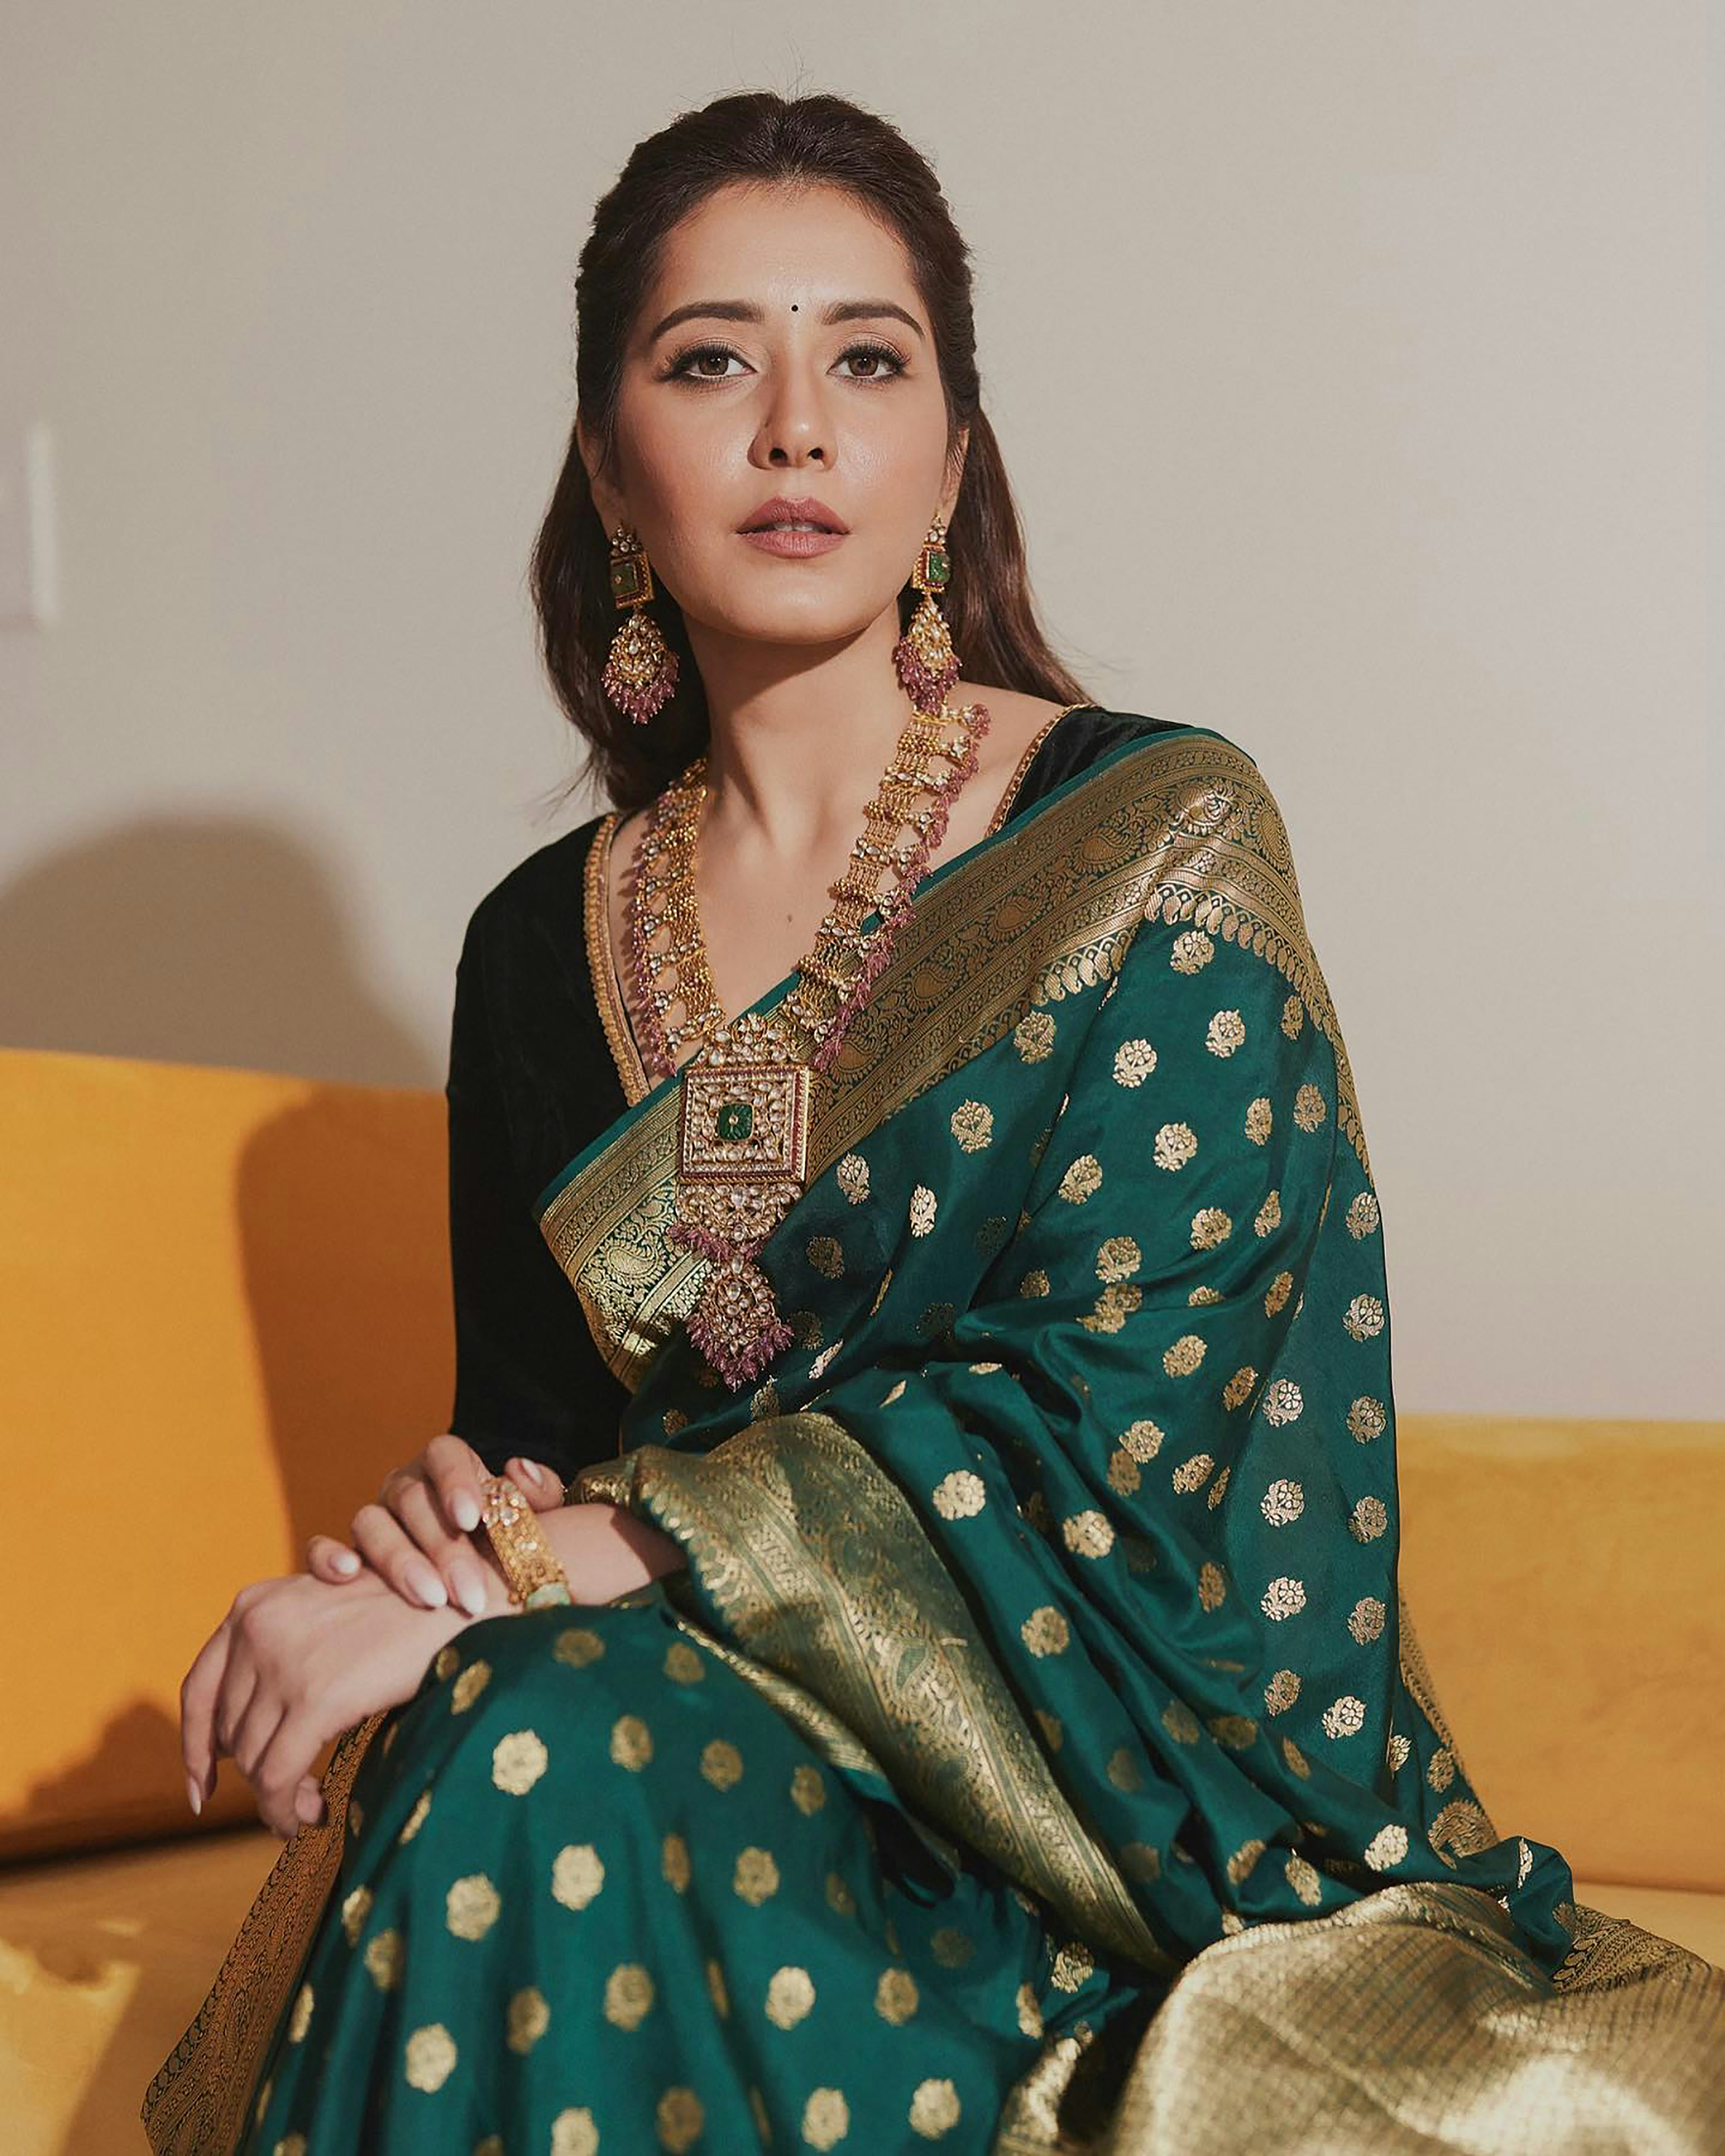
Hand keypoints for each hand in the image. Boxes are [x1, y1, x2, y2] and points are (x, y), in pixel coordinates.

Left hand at [179, 1567, 475, 1837]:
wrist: (460, 1603)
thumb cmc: (402, 1614)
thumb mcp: (322, 1616)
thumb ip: (276, 1655)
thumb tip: (234, 1743)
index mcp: (252, 1605)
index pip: (198, 1689)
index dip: (194, 1747)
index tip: (202, 1789)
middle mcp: (257, 1628)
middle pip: (228, 1732)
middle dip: (255, 1775)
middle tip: (291, 1798)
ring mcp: (283, 1663)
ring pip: (251, 1761)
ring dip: (277, 1796)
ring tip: (312, 1806)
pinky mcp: (315, 1699)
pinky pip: (278, 1778)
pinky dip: (287, 1809)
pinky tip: (316, 1817)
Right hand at [305, 1433, 562, 1614]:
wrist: (477, 1581)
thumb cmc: (508, 1544)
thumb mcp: (533, 1521)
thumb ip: (537, 1496)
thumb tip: (518, 1470)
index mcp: (447, 1466)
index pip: (445, 1454)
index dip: (456, 1481)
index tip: (473, 1517)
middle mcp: (404, 1487)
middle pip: (412, 1501)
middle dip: (443, 1547)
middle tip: (469, 1592)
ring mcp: (372, 1519)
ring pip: (370, 1523)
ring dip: (399, 1561)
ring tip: (430, 1599)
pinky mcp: (343, 1553)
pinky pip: (320, 1547)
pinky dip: (327, 1557)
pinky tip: (347, 1575)